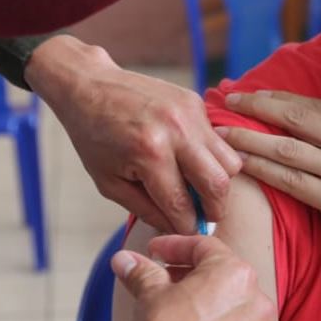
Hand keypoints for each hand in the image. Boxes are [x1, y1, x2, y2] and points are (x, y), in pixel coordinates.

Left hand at [25, 36, 240, 232]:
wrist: (90, 87)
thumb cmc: (94, 138)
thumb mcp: (109, 184)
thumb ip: (146, 210)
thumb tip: (178, 229)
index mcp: (150, 154)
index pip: (182, 206)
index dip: (187, 228)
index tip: (187, 234)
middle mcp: (176, 131)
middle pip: (218, 185)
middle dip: (214, 211)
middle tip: (204, 217)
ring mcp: (190, 113)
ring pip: (230, 161)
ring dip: (217, 182)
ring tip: (197, 187)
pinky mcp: (195, 102)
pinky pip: (218, 139)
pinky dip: (209, 155)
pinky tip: (186, 158)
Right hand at [81, 236, 294, 320]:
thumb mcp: (149, 298)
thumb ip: (143, 273)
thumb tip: (127, 261)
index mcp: (234, 275)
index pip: (204, 248)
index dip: (176, 248)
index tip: (158, 254)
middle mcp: (259, 304)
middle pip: (228, 282)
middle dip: (197, 282)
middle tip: (168, 287)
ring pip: (249, 318)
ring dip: (225, 317)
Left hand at [220, 90, 320, 284]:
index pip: (313, 106)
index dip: (278, 98)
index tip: (252, 94)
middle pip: (295, 119)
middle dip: (256, 108)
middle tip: (227, 101)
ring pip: (287, 149)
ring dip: (250, 139)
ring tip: (223, 134)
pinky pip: (293, 184)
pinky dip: (265, 172)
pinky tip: (244, 167)